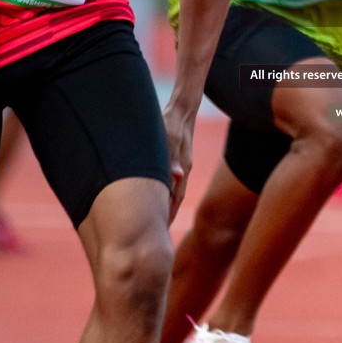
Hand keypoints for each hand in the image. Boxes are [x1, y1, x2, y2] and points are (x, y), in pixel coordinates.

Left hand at [161, 98, 195, 223]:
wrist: (182, 109)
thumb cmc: (172, 122)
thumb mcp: (171, 138)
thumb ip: (173, 157)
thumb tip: (177, 175)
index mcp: (182, 169)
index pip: (175, 198)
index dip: (168, 214)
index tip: (160, 230)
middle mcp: (183, 170)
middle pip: (176, 199)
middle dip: (168, 216)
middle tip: (158, 233)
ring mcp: (181, 166)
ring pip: (174, 191)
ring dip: (167, 206)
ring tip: (158, 221)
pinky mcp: (177, 160)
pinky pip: (171, 182)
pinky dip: (166, 193)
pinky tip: (159, 196)